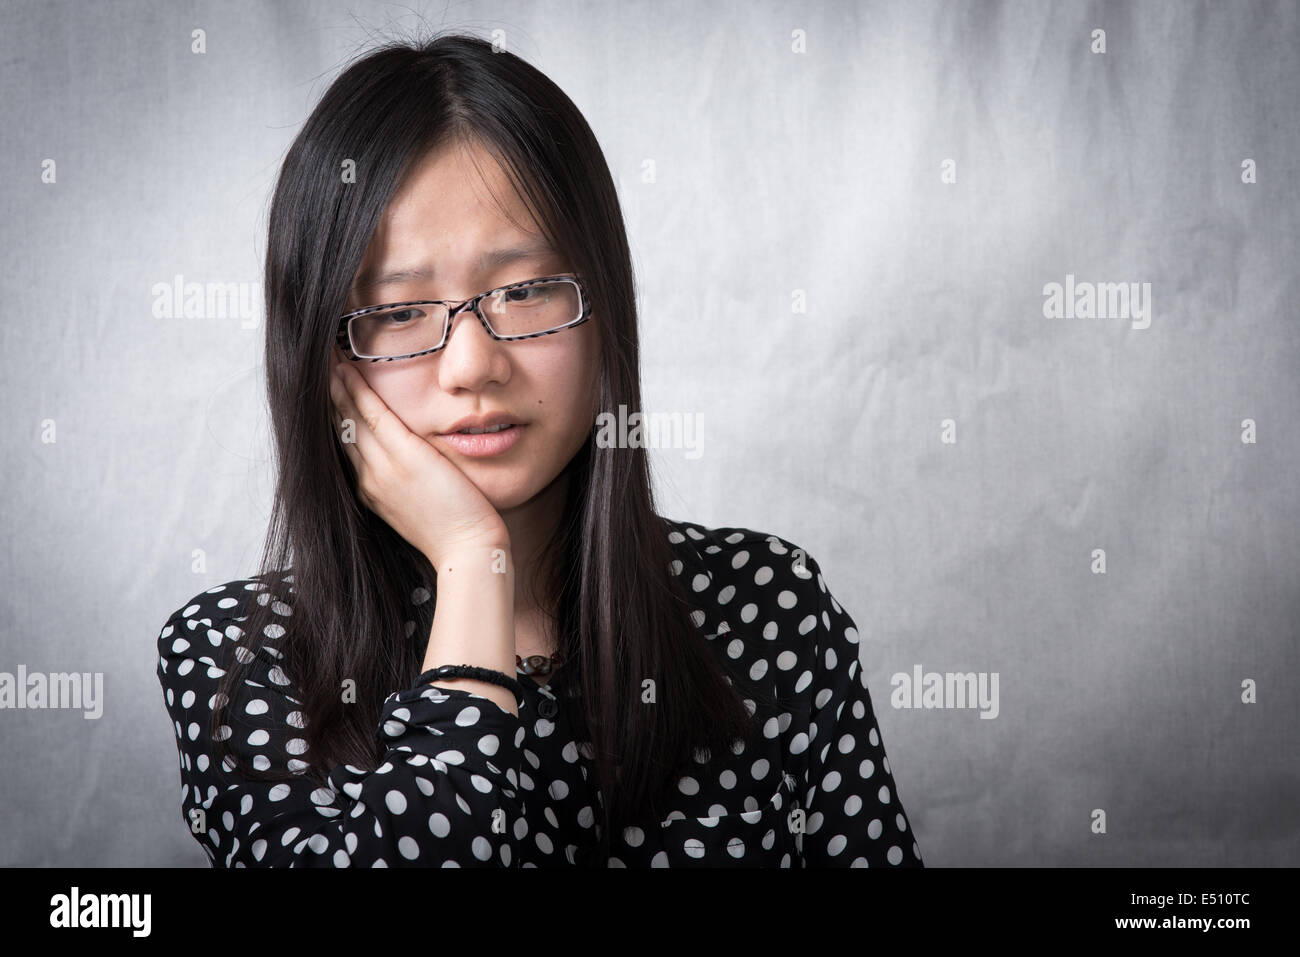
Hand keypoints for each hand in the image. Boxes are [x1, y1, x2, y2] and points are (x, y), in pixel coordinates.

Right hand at [328, 347, 508, 567]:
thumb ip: (408, 484)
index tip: (325, 393)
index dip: (332, 416)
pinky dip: (356, 390)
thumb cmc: (455, 532)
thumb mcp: (420, 507)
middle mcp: (368, 479)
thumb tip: (411, 467)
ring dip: (334, 386)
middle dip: (326, 396)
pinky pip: (372, 416)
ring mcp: (383, 469)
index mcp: (371, 491)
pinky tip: (344, 370)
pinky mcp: (404, 457)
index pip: (345, 446)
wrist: (469, 551)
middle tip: (315, 367)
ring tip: (324, 359)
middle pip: (338, 429)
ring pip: (348, 418)